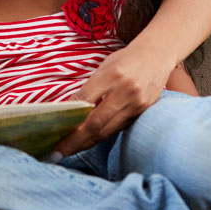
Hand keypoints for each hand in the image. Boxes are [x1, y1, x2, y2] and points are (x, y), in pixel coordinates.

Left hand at [53, 44, 173, 156]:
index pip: (85, 100)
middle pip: (96, 124)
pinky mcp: (143, 112)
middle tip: (56, 153)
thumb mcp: (105, 67)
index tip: (53, 131)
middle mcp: (126, 91)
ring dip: (86, 143)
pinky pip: (118, 128)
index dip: (68, 118)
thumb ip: (90, 89)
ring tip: (69, 150)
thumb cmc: (126, 59)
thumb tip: (70, 111)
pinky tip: (89, 141)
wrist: (157, 55)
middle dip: (74, 141)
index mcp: (112, 75)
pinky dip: (101, 136)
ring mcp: (136, 104)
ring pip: (107, 131)